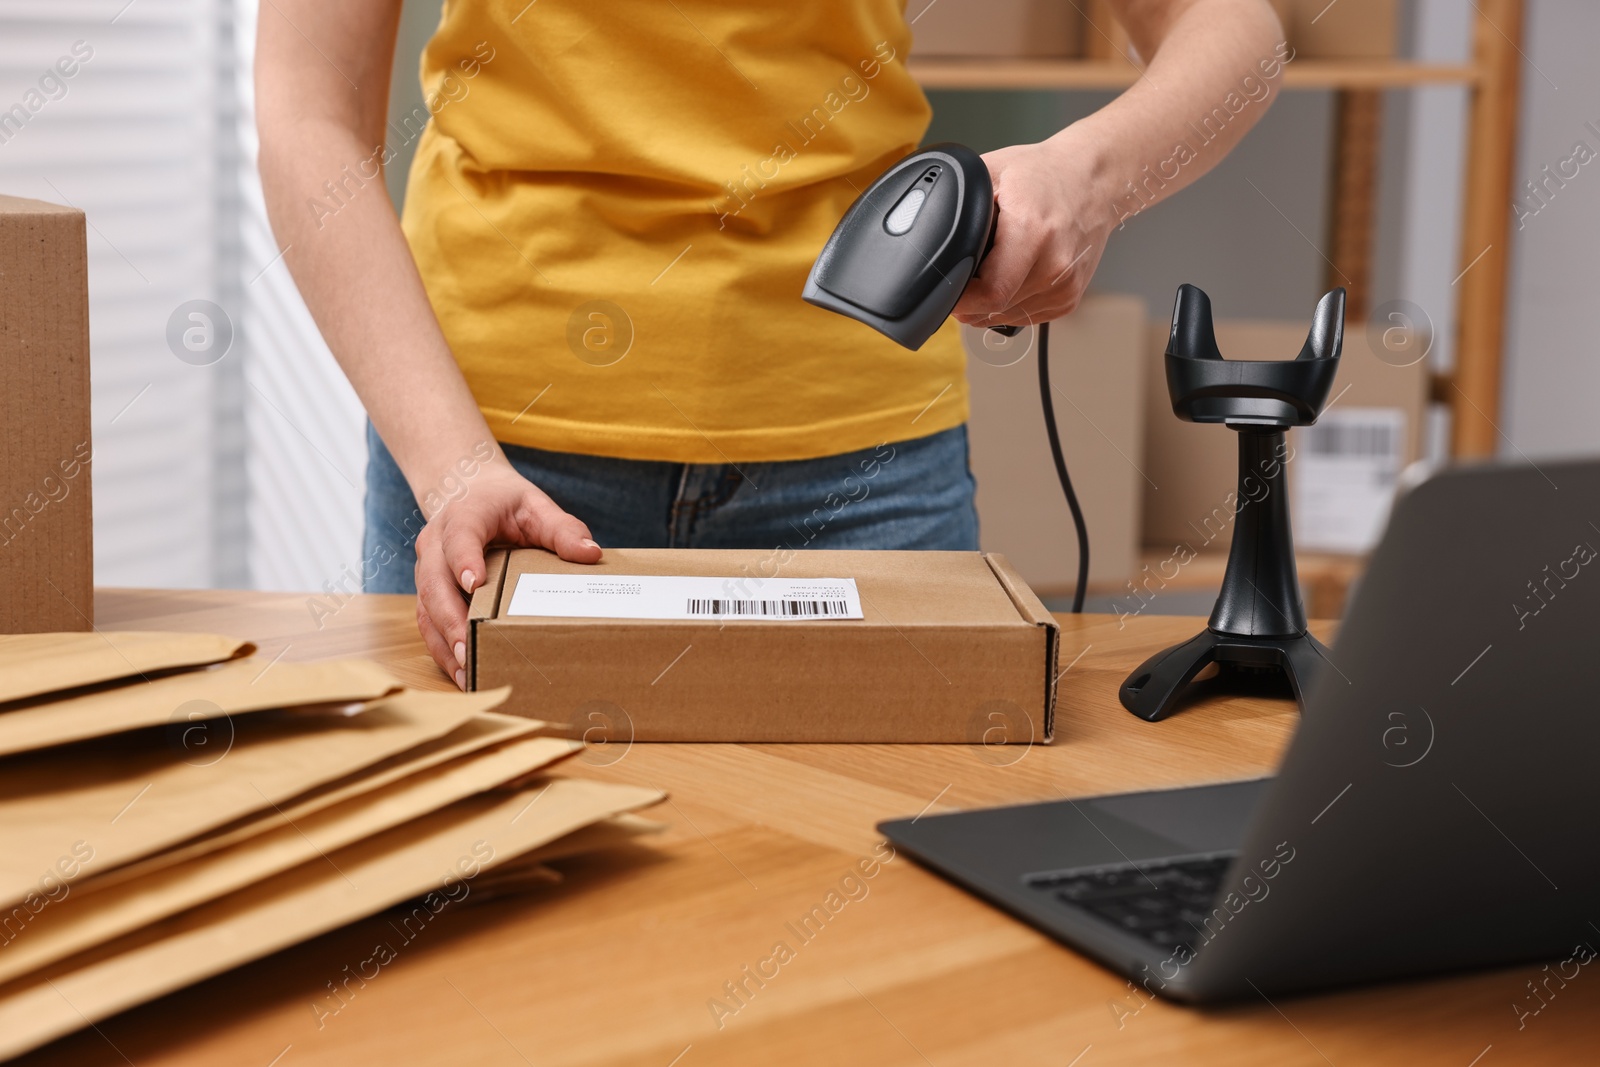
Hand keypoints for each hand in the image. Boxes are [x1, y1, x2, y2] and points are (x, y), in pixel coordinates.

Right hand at [413, 463, 601, 688]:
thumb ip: (562, 529)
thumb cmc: (505, 504)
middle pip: (435, 581)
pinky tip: (461, 672)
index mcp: (463, 516)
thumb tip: (591, 553)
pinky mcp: (427, 590)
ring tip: (466, 673)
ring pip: (426, 607)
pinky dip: (441, 647)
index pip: (460, 536)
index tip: (474, 583)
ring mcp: (427, 569)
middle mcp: (435, 543)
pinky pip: (427, 620)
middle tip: (469, 648)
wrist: (469, 493)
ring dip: (443, 641)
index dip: (464, 559)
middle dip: (450, 618)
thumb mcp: (536, 507)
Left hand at [952, 132, 1116, 327]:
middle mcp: (1054, 264)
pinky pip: (1024, 316)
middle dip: (969, 298)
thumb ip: (958, 205)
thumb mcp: (990, 173)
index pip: (989, 293)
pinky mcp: (1069, 299)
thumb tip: (931, 237)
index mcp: (1033, 232)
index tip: (946, 285)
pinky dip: (1009, 303)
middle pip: (993, 309)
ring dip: (988, 303)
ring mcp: (1065, 286)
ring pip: (1005, 318)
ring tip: (992, 266)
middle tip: (965, 271)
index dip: (959, 296)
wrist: (1093, 179)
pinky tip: (1012, 274)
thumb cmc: (1042, 174)